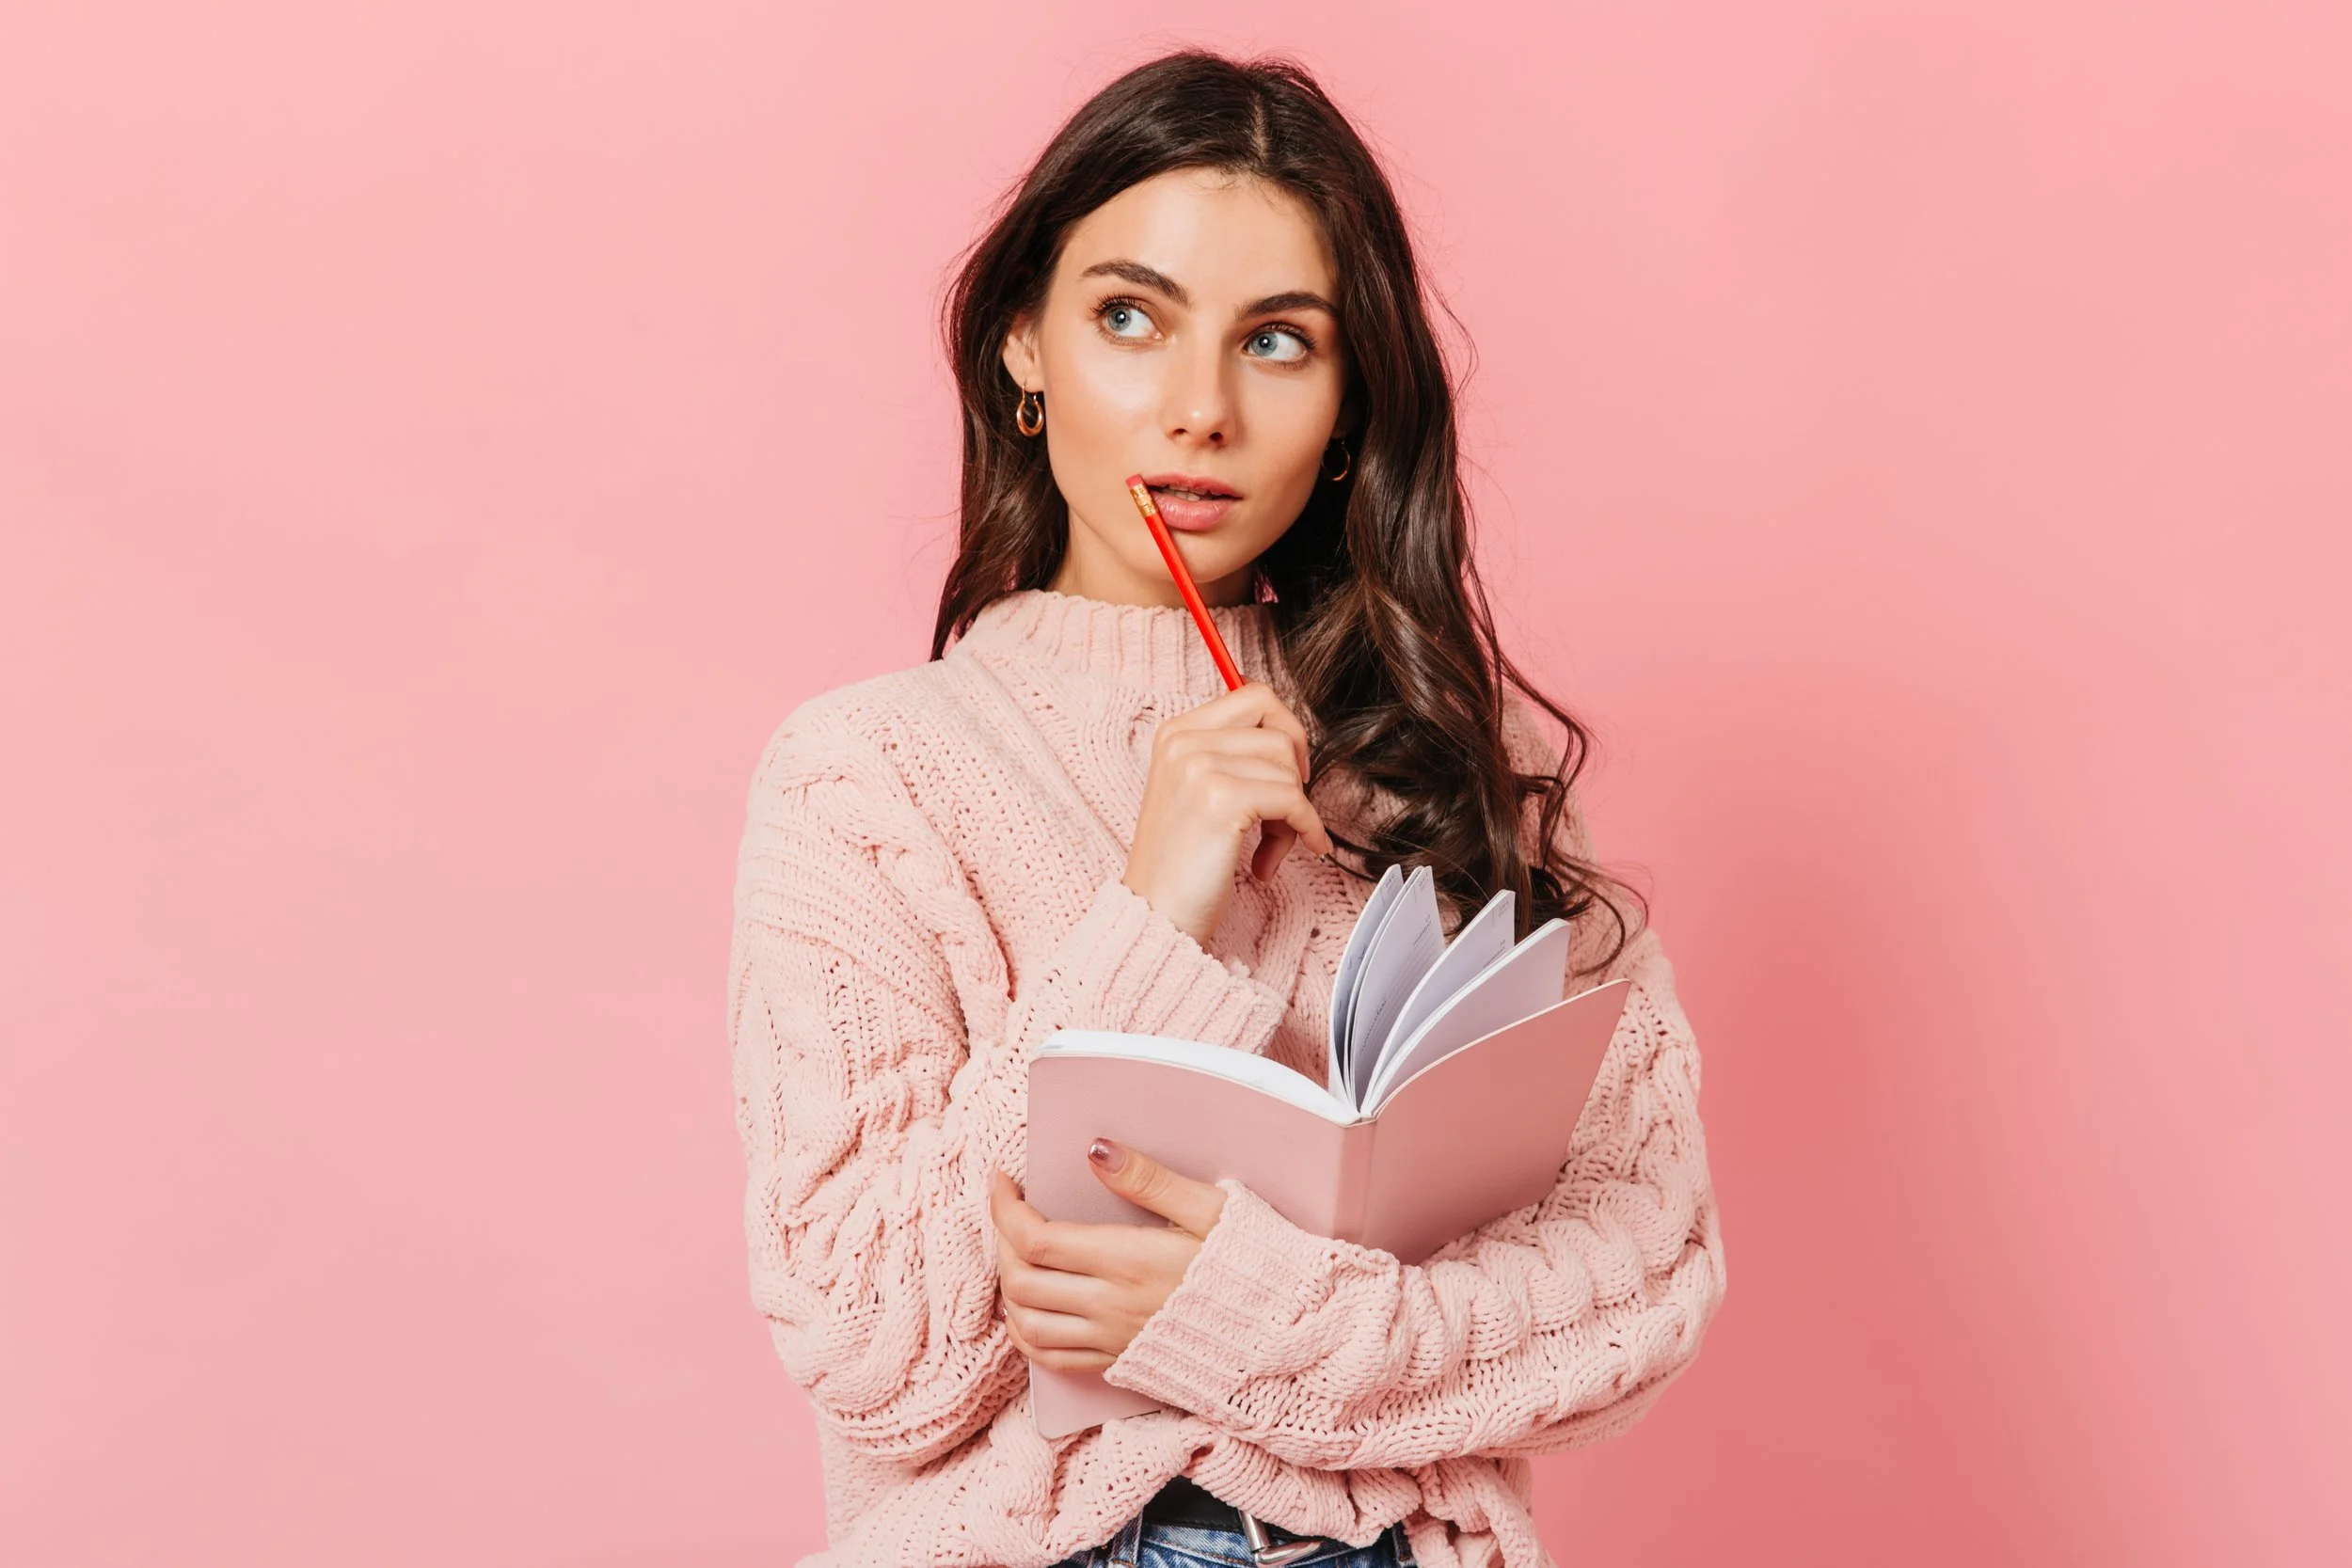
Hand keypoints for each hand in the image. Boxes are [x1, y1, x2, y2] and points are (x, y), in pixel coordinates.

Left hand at [989, 1139, 1228, 1372]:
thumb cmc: (1250, 1265)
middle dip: (1001, 1239)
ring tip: (1016, 1253)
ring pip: (1026, 1322)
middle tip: (1009, 1209)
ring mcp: (1111, 1340)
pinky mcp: (1118, 1362)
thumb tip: (1097, 1150)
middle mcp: (1110, 1306)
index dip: (1005, 1208)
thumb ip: (1149, 1180)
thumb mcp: (1210, 1209)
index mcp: (1128, 1261)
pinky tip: (1028, 1308)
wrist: (1281, 1334)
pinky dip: (1024, 1332)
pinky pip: (1049, 1358)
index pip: (1036, 1239)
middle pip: (1021, 1279)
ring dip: (1007, 1286)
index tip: (1003, 1180)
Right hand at [1122, 680, 1335, 946]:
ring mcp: (1200, 766)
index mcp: (1176, 732)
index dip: (1285, 729)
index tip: (1290, 767)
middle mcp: (1184, 741)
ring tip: (1267, 847)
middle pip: (1278, 729)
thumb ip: (1230, 756)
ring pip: (1289, 768)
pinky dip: (1303, 831)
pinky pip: (1293, 801)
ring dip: (1292, 813)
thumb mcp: (1194, 791)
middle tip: (1288, 807)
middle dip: (1296, 771)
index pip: (1253, 694)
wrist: (1153, 914)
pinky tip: (1276, 861)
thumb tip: (1290, 737)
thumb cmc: (1180, 863)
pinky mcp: (1222, 799)